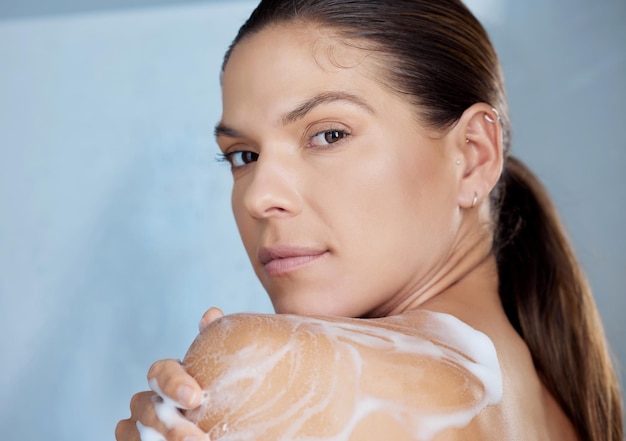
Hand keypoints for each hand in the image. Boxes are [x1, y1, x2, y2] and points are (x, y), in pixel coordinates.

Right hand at [115, 307, 224, 440]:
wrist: (229, 428)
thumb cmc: (228, 398)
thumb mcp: (228, 371)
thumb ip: (217, 344)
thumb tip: (211, 314)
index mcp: (170, 379)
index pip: (160, 373)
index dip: (172, 384)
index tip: (195, 398)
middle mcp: (150, 404)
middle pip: (142, 408)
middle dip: (165, 424)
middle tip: (198, 438)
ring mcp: (142, 430)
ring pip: (129, 432)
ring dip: (156, 439)